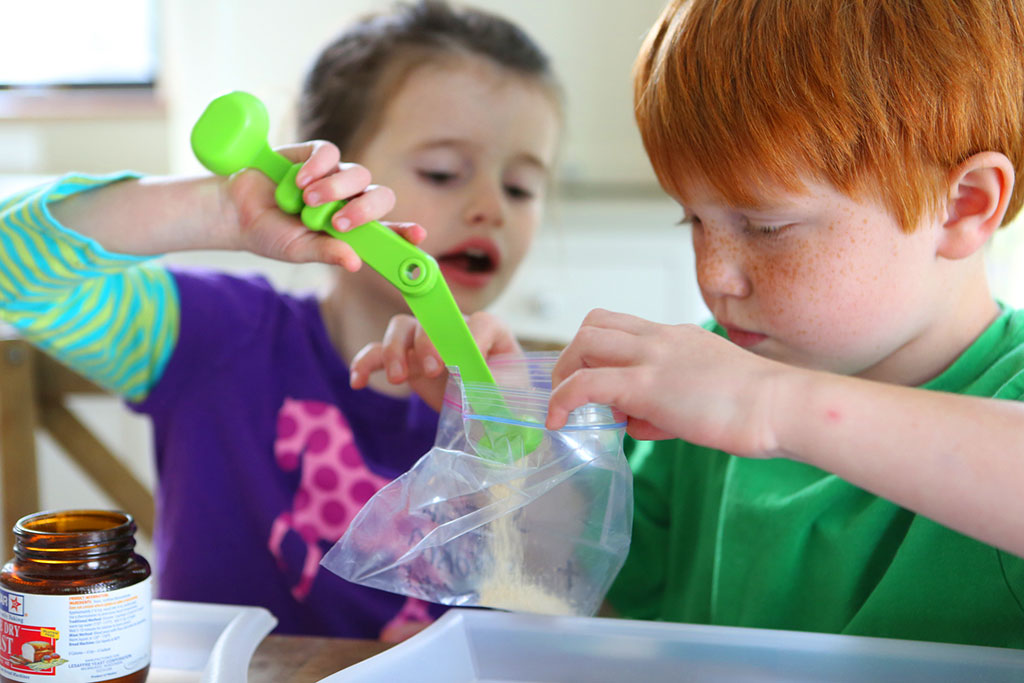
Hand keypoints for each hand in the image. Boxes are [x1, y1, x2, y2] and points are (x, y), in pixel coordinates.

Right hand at [222, 140, 425, 269]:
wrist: (234, 210)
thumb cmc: (270, 234)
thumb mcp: (298, 250)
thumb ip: (326, 252)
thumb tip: (355, 262)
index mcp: (352, 229)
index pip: (388, 229)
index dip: (405, 232)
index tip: (418, 236)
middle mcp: (350, 201)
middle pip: (380, 196)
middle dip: (364, 209)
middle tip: (339, 222)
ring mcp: (335, 177)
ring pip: (357, 174)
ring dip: (336, 189)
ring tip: (308, 202)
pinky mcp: (315, 155)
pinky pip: (330, 154)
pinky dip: (318, 166)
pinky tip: (300, 180)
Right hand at [349, 311, 520, 410]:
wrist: (487, 418)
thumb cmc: (503, 402)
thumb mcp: (505, 395)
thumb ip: (487, 384)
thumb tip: (459, 378)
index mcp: (490, 332)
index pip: (482, 324)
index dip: (474, 339)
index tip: (470, 367)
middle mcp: (456, 329)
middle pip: (433, 318)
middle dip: (427, 341)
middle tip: (432, 370)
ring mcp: (427, 343)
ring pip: (401, 328)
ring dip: (395, 349)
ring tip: (398, 379)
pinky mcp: (407, 362)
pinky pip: (380, 355)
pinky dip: (366, 364)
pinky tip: (358, 382)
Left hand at [546, 309, 788, 456]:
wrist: (782, 406)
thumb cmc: (758, 409)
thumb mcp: (706, 399)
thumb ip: (664, 408)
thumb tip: (632, 424)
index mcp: (677, 337)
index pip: (623, 327)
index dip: (600, 352)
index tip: (597, 385)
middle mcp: (660, 338)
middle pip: (595, 324)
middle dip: (572, 356)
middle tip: (570, 390)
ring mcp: (651, 358)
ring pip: (585, 342)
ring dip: (564, 372)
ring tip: (562, 407)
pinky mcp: (645, 385)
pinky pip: (586, 383)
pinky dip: (563, 400)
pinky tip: (559, 423)